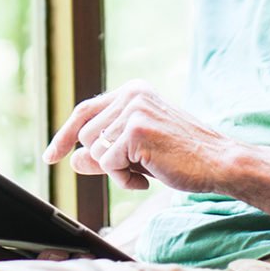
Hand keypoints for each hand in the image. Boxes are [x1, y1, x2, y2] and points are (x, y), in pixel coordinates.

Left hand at [42, 79, 236, 192]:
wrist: (219, 162)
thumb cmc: (181, 157)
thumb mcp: (136, 152)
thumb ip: (103, 153)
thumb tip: (72, 160)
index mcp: (132, 91)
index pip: (84, 111)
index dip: (64, 135)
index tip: (50, 156)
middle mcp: (130, 94)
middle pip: (86, 135)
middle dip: (103, 161)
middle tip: (134, 169)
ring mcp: (133, 110)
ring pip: (95, 150)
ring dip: (115, 171)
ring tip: (145, 170)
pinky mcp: (136, 129)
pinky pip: (108, 163)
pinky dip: (123, 178)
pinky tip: (148, 176)